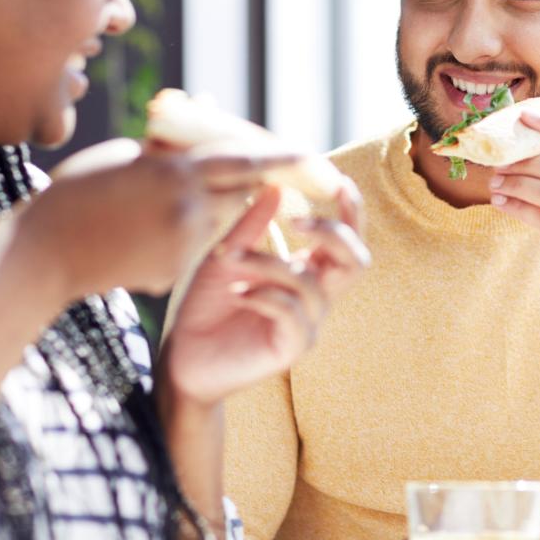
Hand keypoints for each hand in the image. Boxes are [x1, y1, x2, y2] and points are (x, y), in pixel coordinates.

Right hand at [25, 138, 295, 298]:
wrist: (41, 254)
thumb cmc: (74, 194)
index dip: (279, 158)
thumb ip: (170, 143)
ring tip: (167, 207)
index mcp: (174, 171)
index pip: (243, 159)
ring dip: (211, 211)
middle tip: (251, 182)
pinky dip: (185, 238)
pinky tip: (143, 237)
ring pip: (221, 222)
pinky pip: (196, 248)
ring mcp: (182, 243)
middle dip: (246, 186)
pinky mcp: (175, 271)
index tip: (311, 155)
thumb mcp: (120, 155)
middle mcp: (187, 208)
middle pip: (240, 193)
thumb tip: (206, 110)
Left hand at [161, 180, 369, 405]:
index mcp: (308, 272)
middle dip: (333, 233)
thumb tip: (276, 185)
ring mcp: (308, 324)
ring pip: (311, 283)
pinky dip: (264, 295)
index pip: (348, 240)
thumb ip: (253, 224)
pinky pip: (293, 313)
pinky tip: (238, 292)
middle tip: (296, 219)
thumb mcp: (228, 255)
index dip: (352, 211)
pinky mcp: (293, 348)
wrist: (182, 358)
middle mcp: (316, 297)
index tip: (338, 182)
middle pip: (357, 261)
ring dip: (270, 264)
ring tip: (233, 259)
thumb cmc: (206, 307)